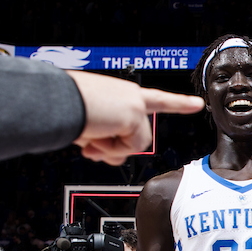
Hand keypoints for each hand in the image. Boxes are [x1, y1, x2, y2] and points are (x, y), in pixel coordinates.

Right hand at [66, 71, 203, 164]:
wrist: (54, 101)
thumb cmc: (62, 108)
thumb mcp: (89, 125)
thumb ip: (107, 139)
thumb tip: (115, 157)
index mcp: (118, 93)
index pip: (154, 99)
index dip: (177, 103)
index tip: (197, 104)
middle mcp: (129, 95)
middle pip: (138, 136)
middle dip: (115, 148)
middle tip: (90, 142)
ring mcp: (134, 104)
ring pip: (135, 144)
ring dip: (110, 148)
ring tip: (91, 134)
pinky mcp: (133, 115)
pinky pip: (130, 147)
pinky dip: (111, 148)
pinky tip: (96, 134)